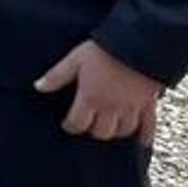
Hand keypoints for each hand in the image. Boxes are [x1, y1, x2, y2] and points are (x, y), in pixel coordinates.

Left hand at [35, 39, 163, 142]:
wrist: (138, 44)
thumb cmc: (104, 50)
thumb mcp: (75, 59)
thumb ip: (57, 75)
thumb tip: (38, 87)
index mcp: (91, 98)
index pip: (78, 124)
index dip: (71, 126)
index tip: (68, 124)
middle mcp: (111, 108)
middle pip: (101, 132)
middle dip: (93, 130)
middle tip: (89, 123)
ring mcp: (132, 108)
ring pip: (123, 132)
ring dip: (115, 131)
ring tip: (109, 126)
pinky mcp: (149, 104)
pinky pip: (149, 127)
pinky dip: (145, 136)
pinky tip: (141, 142)